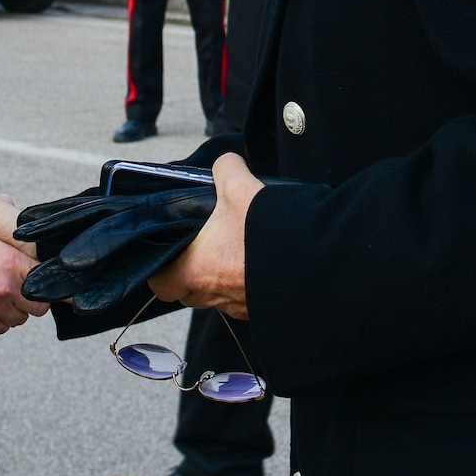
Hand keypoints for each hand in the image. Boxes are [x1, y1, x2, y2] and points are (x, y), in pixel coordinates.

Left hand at [147, 152, 262, 318]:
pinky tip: (261, 264)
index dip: (161, 270)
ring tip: (236, 253)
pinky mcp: (264, 311)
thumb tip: (225, 164)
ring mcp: (241, 307)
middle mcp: (214, 295)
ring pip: (219, 297)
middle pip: (189, 292)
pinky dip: (249, 286)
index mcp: (195, 270)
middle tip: (204, 250)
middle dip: (193, 274)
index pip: (161, 284)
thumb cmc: (265, 230)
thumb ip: (224, 169)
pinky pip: (247, 301)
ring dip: (222, 280)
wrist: (314, 261)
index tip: (170, 255)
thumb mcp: (239, 186)